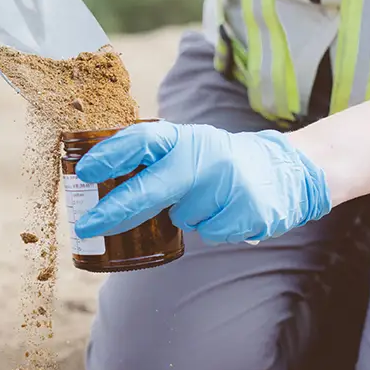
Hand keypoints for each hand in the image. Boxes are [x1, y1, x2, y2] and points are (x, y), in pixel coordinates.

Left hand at [74, 121, 331, 244]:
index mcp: (185, 136)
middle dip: (114, 211)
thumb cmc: (218, 161)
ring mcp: (227, 184)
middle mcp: (204, 156)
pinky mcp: (246, 211)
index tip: (84, 172)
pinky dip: (211, 226)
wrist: (285, 170)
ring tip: (208, 197)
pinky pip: (208, 232)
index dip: (110, 155)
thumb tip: (97, 182)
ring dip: (185, 215)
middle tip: (86, 226)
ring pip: (181, 217)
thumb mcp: (188, 146)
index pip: (141, 140)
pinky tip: (227, 210)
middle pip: (150, 190)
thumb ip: (153, 158)